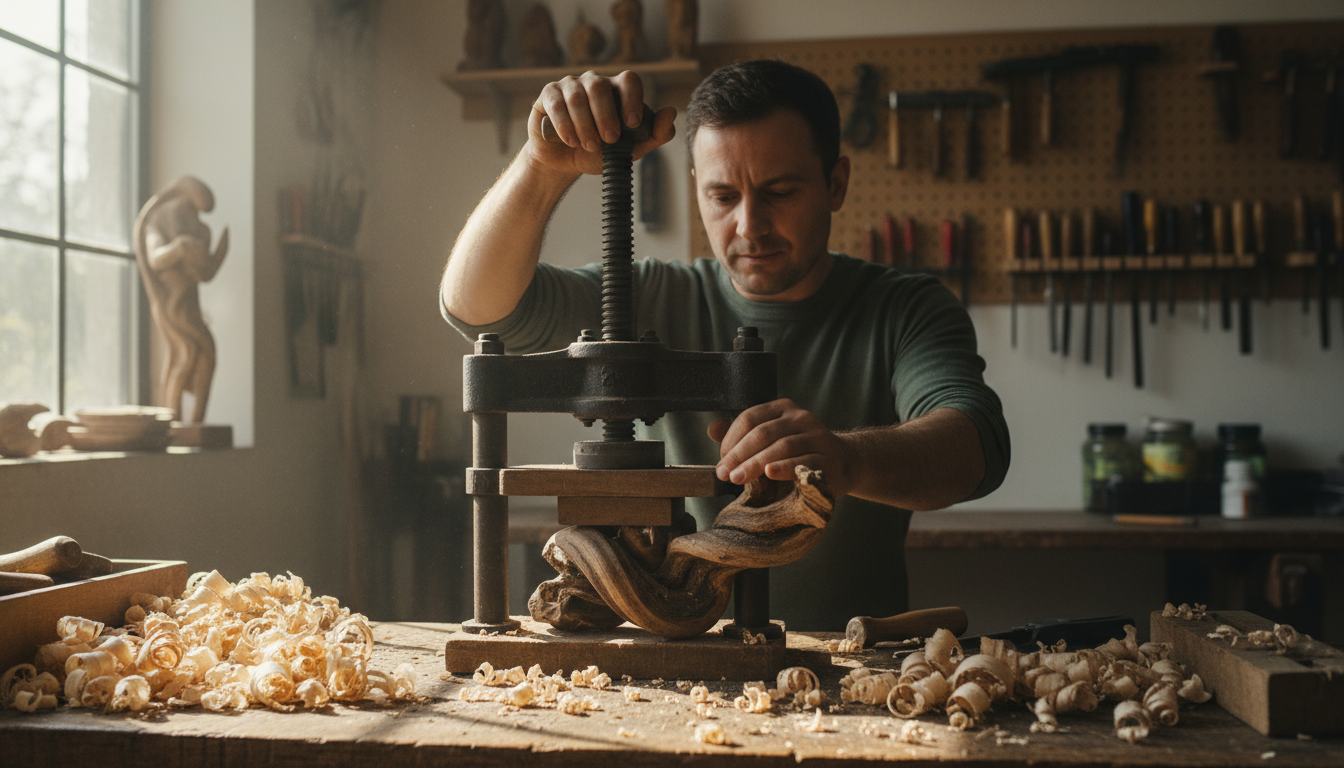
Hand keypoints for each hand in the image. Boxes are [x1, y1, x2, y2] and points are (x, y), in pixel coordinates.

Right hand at [528, 70, 676, 176]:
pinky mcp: (549, 95)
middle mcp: (594, 83)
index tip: (633, 123)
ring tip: (589, 146)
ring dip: (585, 125)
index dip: (632, 98)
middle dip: (606, 116)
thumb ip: (655, 134)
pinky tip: (571, 141)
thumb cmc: (600, 152)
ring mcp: (570, 86)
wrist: (565, 164)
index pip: (629, 80)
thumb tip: (671, 112)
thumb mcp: (630, 149)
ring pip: (577, 96)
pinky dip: (565, 125)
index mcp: (617, 91)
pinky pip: (557, 104)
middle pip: (600, 87)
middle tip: (610, 140)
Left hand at [708, 399, 854, 495]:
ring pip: (781, 446)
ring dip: (756, 464)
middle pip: (763, 433)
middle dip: (739, 455)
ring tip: (739, 478)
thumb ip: (742, 434)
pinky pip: (803, 461)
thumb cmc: (799, 452)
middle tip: (725, 473)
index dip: (731, 439)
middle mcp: (800, 418)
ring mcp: (816, 436)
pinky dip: (785, 467)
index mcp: (782, 408)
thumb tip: (712, 428)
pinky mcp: (827, 457)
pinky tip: (770, 473)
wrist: (842, 463)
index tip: (722, 460)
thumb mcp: (770, 439)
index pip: (750, 418)